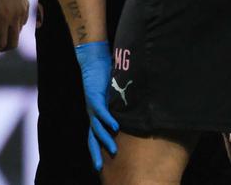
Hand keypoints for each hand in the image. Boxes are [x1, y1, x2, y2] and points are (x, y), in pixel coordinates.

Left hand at [0, 0, 28, 57]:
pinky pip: (22, 22)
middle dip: (2, 48)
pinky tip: (5, 20)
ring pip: (18, 32)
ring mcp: (23, 11)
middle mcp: (16, 17)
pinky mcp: (26, 4)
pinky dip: (14, 27)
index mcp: (3, 18)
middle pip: (13, 43)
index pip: (1, 43)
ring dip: (8, 36)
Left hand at [74, 41, 118, 170]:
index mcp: (96, 115)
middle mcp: (92, 114)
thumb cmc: (105, 79)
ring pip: (97, 127)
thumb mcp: (114, 97)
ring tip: (114, 151)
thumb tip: (138, 115)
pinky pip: (100, 111)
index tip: (100, 165)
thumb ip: (122, 107)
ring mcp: (92, 106)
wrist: (94, 61)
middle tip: (99, 168)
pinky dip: (107, 119)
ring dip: (105, 139)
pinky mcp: (94, 96)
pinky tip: (114, 127)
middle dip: (96, 153)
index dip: (97, 151)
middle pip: (92, 138)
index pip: (95, 137)